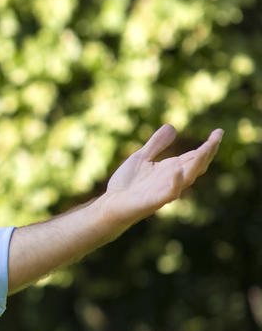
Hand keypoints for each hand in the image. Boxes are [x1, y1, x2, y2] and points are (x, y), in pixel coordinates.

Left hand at [102, 124, 222, 225]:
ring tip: (205, 149)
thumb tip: (171, 126)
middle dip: (207, 152)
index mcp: (171, 168)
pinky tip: (177, 170)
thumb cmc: (127, 183)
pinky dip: (175, 183)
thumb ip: (155, 144)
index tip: (219, 131)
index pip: (194, 156)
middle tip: (217, 137)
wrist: (111, 203)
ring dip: (196, 164)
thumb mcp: (141, 157)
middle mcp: (172, 179)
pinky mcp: (154, 201)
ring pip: (187, 178)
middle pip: (196, 165)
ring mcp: (165, 190)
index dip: (208, 145)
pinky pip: (169, 193)